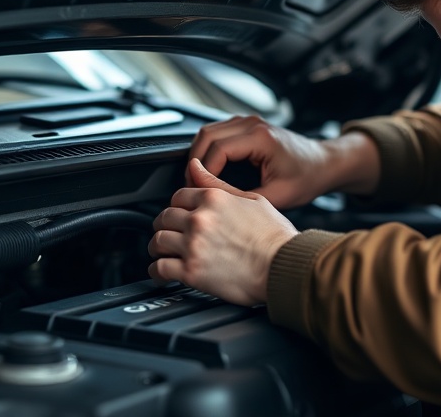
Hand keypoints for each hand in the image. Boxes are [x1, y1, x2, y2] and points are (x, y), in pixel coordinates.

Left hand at [148, 158, 298, 305]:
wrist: (284, 266)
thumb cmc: (275, 237)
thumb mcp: (252, 200)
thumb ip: (219, 185)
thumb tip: (196, 168)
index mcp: (213, 199)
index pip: (179, 196)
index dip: (177, 206)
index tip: (179, 214)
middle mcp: (200, 219)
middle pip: (165, 217)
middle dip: (164, 225)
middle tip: (168, 233)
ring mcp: (193, 245)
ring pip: (158, 241)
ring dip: (158, 247)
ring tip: (161, 253)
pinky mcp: (191, 271)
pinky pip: (160, 268)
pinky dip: (157, 271)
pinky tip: (161, 273)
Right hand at [189, 115, 379, 208]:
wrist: (323, 164)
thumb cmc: (307, 178)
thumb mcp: (276, 196)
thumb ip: (241, 196)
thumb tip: (211, 196)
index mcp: (261, 137)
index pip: (217, 150)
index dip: (202, 173)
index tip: (198, 191)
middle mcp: (253, 124)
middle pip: (206, 136)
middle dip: (195, 163)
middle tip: (193, 187)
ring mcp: (249, 122)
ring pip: (208, 132)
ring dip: (199, 155)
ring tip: (199, 180)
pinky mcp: (247, 126)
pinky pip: (217, 133)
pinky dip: (208, 150)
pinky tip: (210, 169)